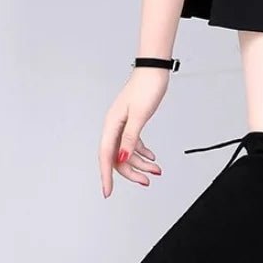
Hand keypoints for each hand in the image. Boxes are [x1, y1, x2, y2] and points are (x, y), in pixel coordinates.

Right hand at [99, 68, 168, 197]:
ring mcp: (123, 124)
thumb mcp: (139, 116)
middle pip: (118, 157)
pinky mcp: (132, 122)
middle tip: (147, 182)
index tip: (107, 192)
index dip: (106, 176)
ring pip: (128, 152)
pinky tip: (152, 157)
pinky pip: (134, 143)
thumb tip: (122, 158)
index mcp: (112, 125)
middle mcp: (114, 126)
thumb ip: (130, 138)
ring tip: (157, 170)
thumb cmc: (146, 88)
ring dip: (142, 163)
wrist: (154, 71)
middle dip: (132, 172)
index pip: (106, 156)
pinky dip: (143, 152)